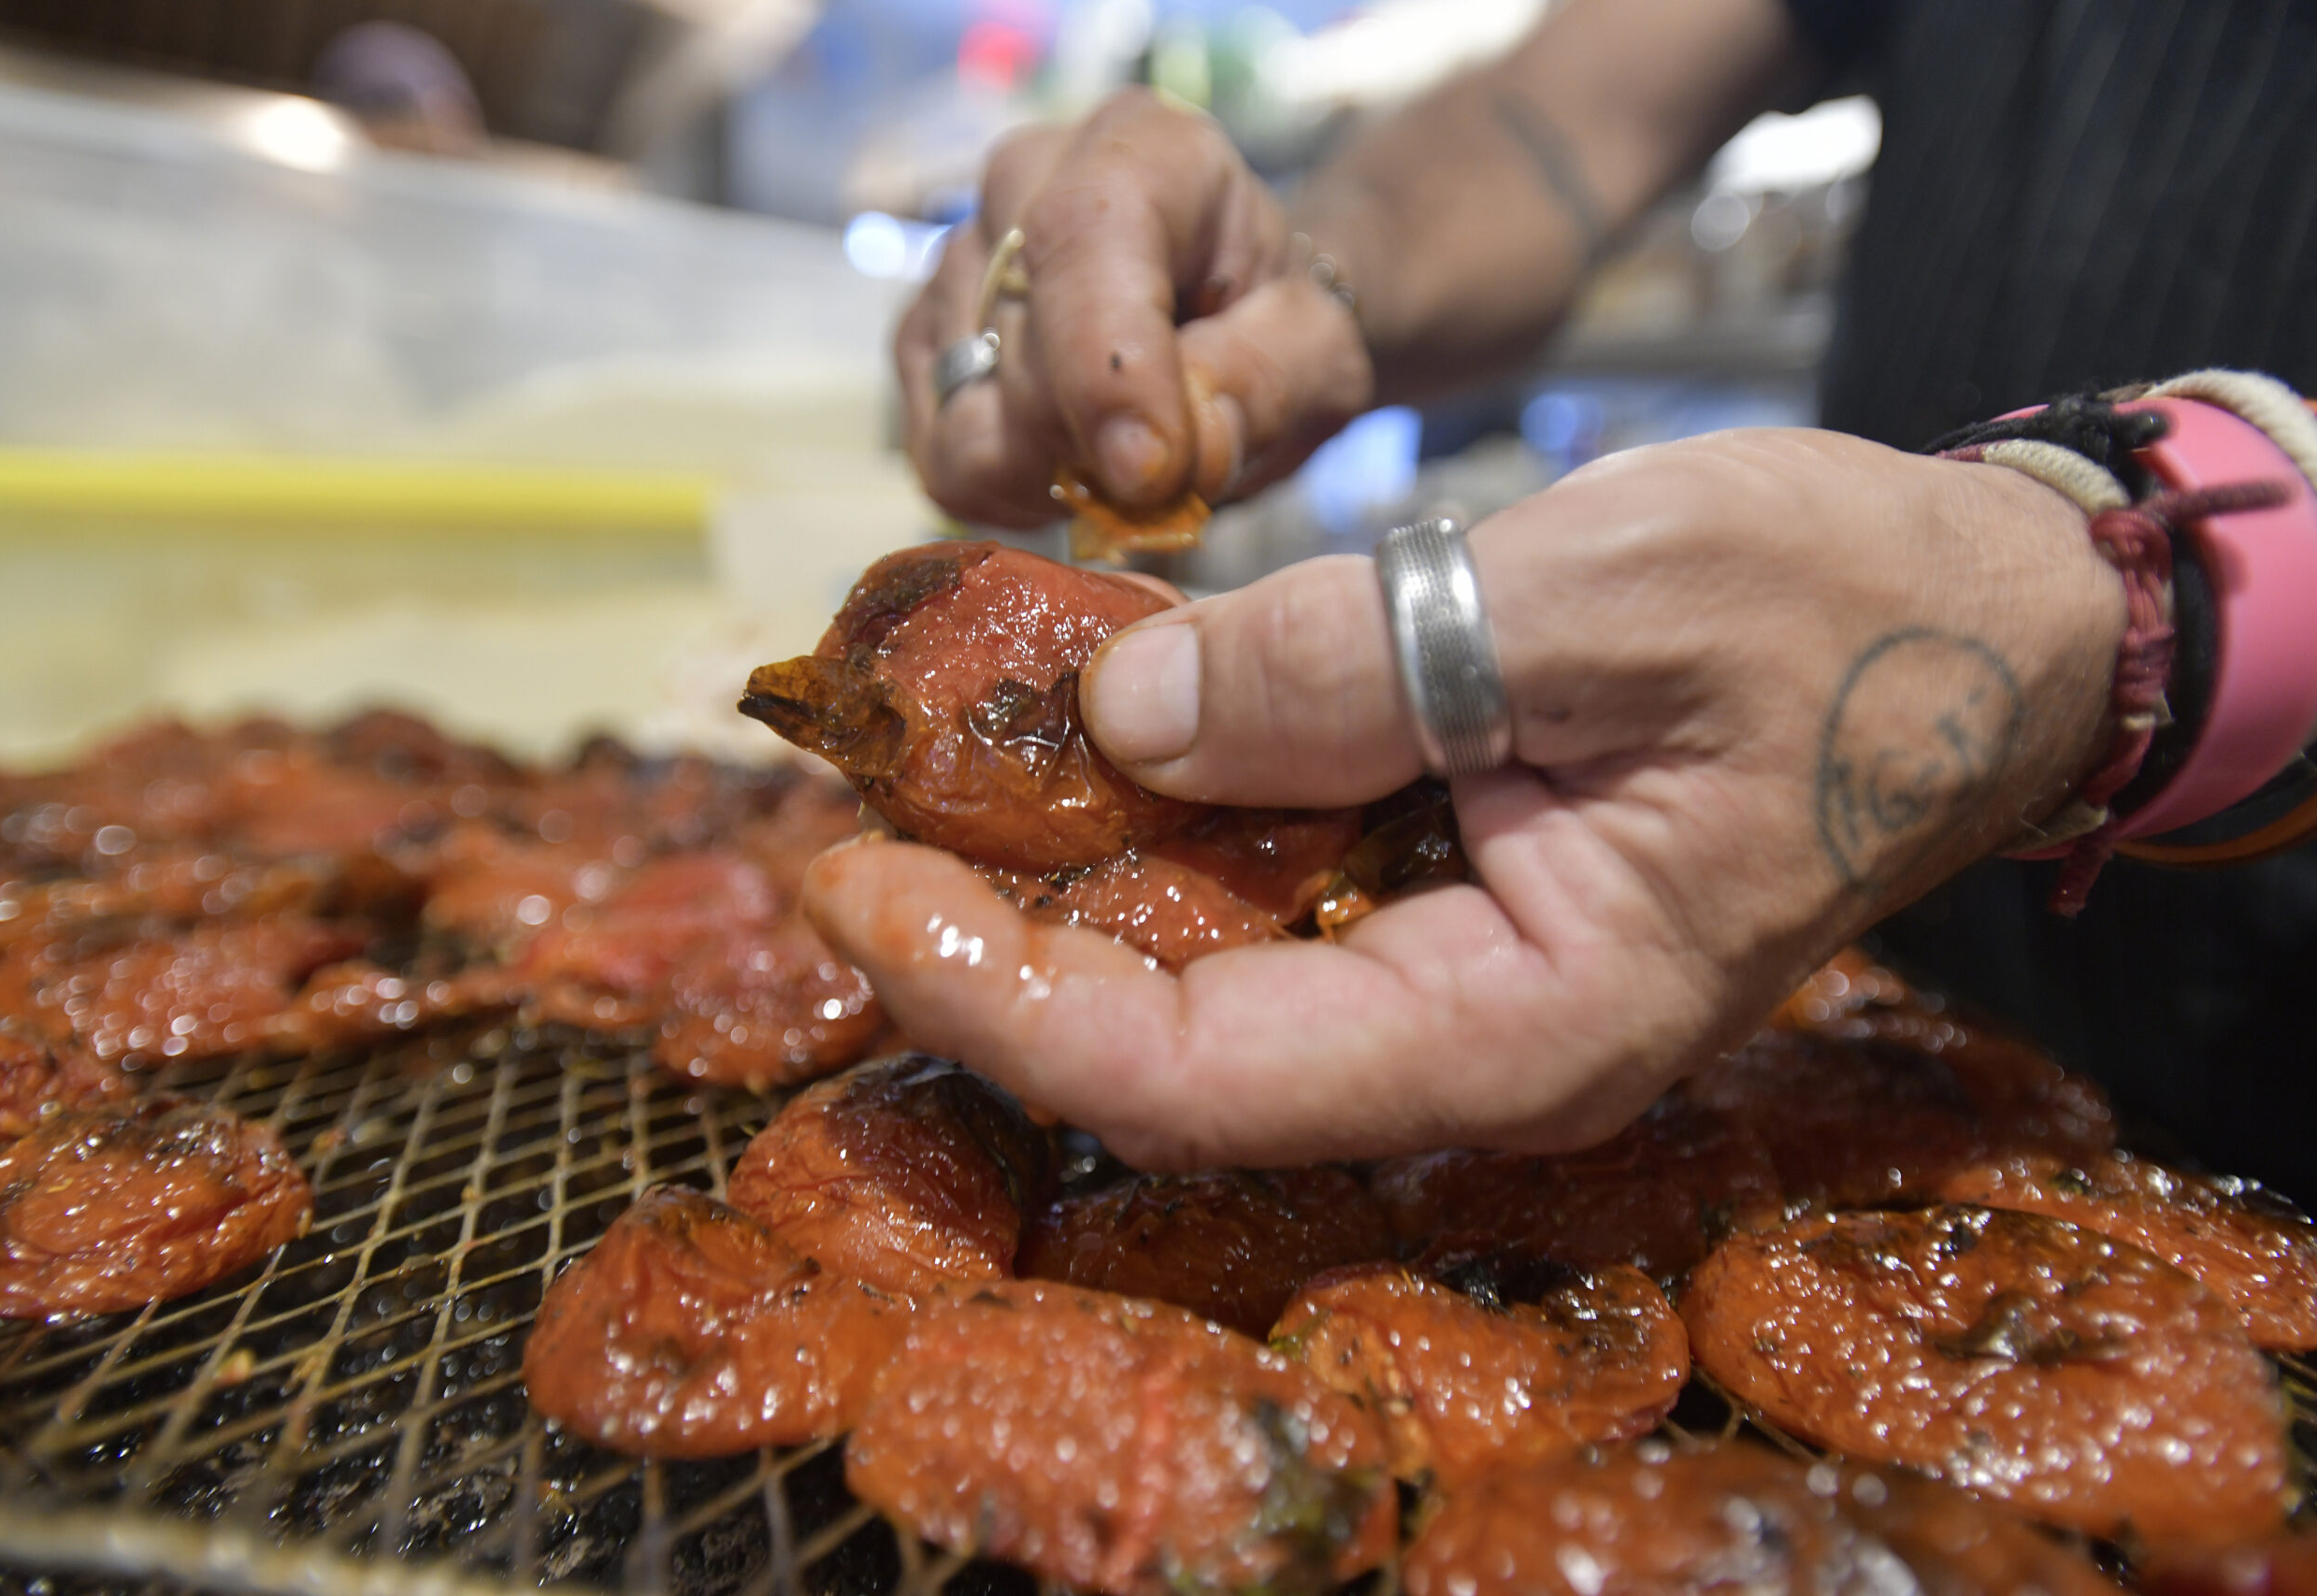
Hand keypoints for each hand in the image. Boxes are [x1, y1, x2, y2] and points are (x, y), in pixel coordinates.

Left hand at [804, 430, 2126, 1169]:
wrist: (1978, 629)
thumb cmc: (1843, 610)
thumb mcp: (1607, 594)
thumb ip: (1362, 661)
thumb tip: (1123, 715)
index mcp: (1531, 1024)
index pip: (1204, 1074)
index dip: (1004, 1001)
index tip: (856, 889)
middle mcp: (1476, 1046)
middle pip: (1175, 1054)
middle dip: (995, 952)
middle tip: (853, 820)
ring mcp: (1461, 988)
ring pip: (1206, 984)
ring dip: (1060, 889)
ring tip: (924, 781)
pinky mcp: (1451, 915)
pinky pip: (1271, 907)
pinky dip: (1161, 832)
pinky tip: (1080, 747)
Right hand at [896, 89, 1374, 527]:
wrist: (1237, 318)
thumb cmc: (1281, 325)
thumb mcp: (1321, 352)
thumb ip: (1262, 386)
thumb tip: (1160, 463)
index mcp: (1142, 150)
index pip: (1084, 240)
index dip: (1106, 372)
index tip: (1152, 473)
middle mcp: (1022, 183)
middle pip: (1022, 359)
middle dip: (1102, 449)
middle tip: (1177, 463)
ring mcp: (955, 262)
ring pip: (967, 426)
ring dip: (1054, 478)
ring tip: (1124, 458)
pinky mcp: (921, 343)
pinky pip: (940, 460)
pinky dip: (1013, 491)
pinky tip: (1072, 463)